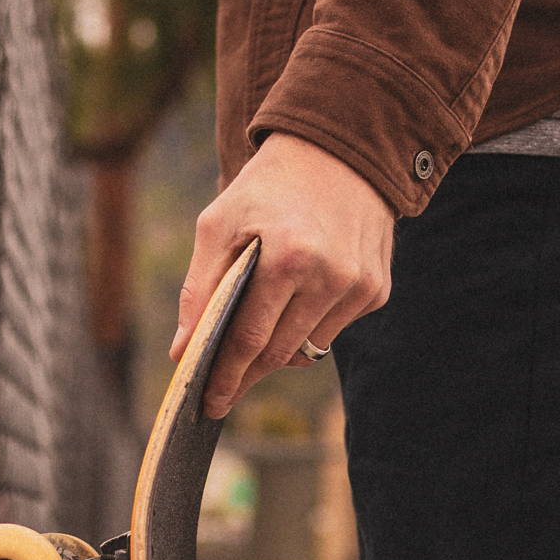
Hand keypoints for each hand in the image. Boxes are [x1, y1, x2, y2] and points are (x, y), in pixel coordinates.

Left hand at [176, 137, 394, 416]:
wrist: (339, 153)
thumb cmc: (267, 189)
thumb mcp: (220, 224)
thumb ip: (200, 289)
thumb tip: (182, 351)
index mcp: (289, 256)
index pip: (251, 338)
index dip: (228, 377)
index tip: (210, 405)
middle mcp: (331, 275)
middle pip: (280, 352)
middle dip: (247, 373)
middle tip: (224, 388)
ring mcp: (359, 286)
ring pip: (308, 348)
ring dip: (280, 346)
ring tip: (264, 318)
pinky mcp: (376, 290)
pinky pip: (333, 329)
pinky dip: (310, 322)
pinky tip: (303, 290)